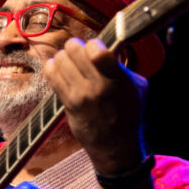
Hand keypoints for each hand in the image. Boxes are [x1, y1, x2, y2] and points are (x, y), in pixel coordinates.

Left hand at [42, 38, 147, 174]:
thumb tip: (108, 48)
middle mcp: (98, 86)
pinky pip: (51, 76)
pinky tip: (57, 69)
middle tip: (78, 52)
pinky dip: (51, 68)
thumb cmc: (129, 113)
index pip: (97, 51)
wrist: (116, 145)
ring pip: (60, 60)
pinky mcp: (68, 103)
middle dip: (75, 47)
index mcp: (118, 79)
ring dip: (63, 57)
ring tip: (68, 62)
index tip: (94, 48)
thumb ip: (122, 66)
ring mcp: (81, 95)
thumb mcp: (137, 86)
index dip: (92, 43)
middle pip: (74, 50)